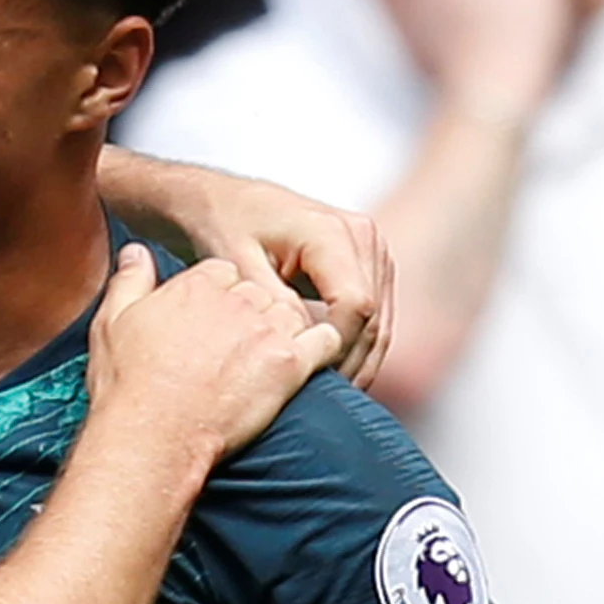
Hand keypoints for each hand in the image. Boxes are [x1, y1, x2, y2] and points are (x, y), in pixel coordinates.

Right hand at [88, 247, 343, 462]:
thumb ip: (129, 281)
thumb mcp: (112, 323)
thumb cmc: (129, 386)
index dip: (223, 295)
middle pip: (262, 291)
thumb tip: (136, 252)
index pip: (226, 272)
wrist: (153, 434)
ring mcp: (266, 331)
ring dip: (289, 328)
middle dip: (256, 312)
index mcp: (196, 286)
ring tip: (274, 354)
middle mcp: (236, 301)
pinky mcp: (289, 364)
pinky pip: (326, 340)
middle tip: (244, 344)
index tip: (216, 320)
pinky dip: (324, 347)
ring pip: (295, 311)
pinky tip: (311, 360)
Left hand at [167, 168, 392, 387]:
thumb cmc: (224, 225)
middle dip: (348, 363)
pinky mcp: (370, 267)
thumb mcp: (235, 263)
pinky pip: (375, 318)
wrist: (224, 202)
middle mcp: (363, 237)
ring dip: (357, 362)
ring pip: (380, 323)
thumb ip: (271, 301)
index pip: (354, 305)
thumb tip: (302, 340)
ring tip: (324, 396)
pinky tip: (330, 375)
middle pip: (374, 318)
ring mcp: (372, 251)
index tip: (307, 377)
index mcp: (331, 232)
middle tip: (317, 401)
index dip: (335, 348)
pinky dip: (356, 349)